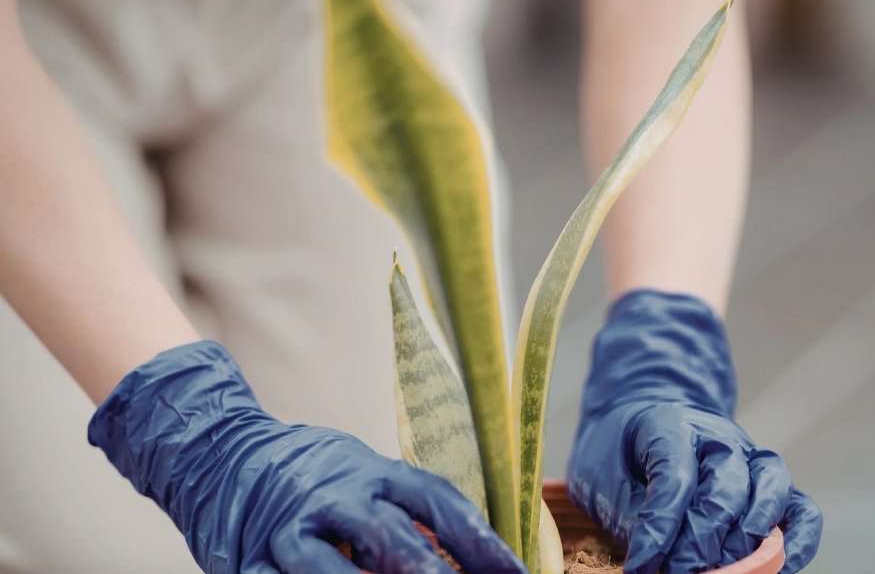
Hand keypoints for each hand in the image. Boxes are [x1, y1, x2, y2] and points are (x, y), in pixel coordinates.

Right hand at [88, 341, 522, 573]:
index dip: (480, 540)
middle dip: (428, 571)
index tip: (516, 573)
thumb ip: (408, 512)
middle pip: (389, 533)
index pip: (439, 502)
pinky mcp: (252, 550)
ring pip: (326, 561)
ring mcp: (293, 523)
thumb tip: (470, 554)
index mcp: (376, 472)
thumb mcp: (366, 477)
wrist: (222, 448)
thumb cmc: (314, 473)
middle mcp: (338, 493)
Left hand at [567, 291, 821, 572]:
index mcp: (671, 424)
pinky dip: (798, 542)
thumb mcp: (604, 478)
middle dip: (701, 541)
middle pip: (724, 487)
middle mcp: (720, 437)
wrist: (642, 424)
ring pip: (771, 490)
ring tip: (723, 569)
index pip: (675, 475)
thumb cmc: (621, 455)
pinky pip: (802, 510)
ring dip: (747, 538)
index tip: (642, 566)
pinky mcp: (772, 484)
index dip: (660, 526)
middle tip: (679, 572)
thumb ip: (632, 514)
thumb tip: (652, 562)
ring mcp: (751, 458)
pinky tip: (780, 570)